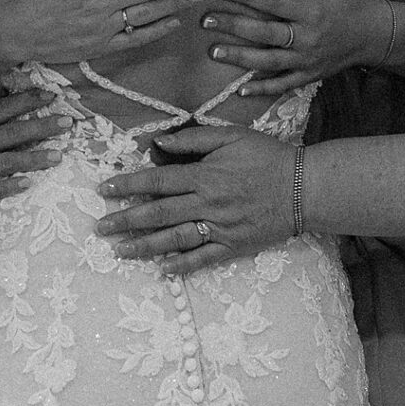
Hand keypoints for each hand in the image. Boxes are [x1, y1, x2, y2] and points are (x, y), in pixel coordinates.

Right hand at [0, 89, 60, 286]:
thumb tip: (6, 86)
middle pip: (11, 134)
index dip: (27, 101)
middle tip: (68, 122)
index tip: (51, 96)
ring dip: (36, 158)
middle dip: (41, 127)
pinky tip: (30, 183)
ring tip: (60, 155)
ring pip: (8, 162)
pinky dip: (12, 186)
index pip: (1, 109)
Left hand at [96, 122, 296, 273]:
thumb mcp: (231, 136)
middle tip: (100, 227)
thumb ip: (193, 138)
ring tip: (119, 251)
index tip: (104, 191)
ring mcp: (220, 228)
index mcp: (204, 175)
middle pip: (157, 214)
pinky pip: (202, 259)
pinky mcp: (233, 246)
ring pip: (173, 240)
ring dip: (143, 246)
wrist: (304, 188)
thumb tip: (159, 142)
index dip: (128, 185)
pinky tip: (161, 270)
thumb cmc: (268, 157)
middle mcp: (207, 204)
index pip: (157, 181)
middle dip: (125, 220)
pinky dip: (181, 266)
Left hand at [199, 0, 390, 97]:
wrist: (378, 35)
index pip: (273, 2)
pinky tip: (241, 89)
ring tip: (213, 52)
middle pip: (264, 33)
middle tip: (206, 21)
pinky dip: (262, 88)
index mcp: (313, 10)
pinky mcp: (310, 75)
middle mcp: (307, 37)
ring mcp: (307, 60)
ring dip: (239, 57)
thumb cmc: (358, 1)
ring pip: (268, 61)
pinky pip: (283, 84)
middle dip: (233, 26)